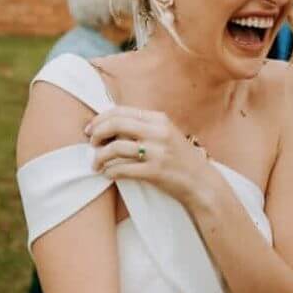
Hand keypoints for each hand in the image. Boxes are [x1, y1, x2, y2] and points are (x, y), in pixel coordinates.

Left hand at [86, 106, 209, 207]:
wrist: (201, 181)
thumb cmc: (180, 158)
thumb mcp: (166, 133)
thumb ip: (143, 126)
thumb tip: (110, 124)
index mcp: (159, 119)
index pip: (121, 111)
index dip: (101, 119)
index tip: (90, 129)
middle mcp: (158, 132)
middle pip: (116, 124)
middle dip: (97, 134)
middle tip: (91, 144)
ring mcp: (157, 152)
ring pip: (115, 148)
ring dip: (100, 157)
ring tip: (96, 164)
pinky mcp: (154, 171)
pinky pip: (122, 169)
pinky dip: (110, 171)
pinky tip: (108, 174)